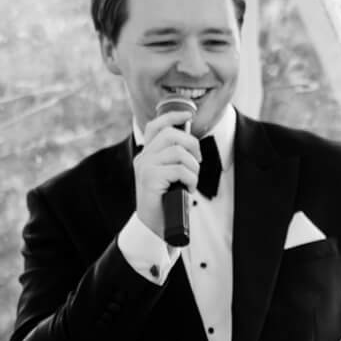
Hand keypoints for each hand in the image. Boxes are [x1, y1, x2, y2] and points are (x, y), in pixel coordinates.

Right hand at [132, 107, 200, 236]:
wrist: (154, 225)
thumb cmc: (166, 201)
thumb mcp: (170, 176)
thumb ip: (174, 160)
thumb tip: (192, 145)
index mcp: (147, 155)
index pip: (156, 126)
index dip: (173, 116)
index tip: (189, 114)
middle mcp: (143, 158)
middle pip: (172, 135)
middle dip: (192, 146)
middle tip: (197, 162)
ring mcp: (145, 167)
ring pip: (179, 153)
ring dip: (193, 168)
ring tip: (190, 182)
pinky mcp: (150, 178)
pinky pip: (180, 170)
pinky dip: (191, 180)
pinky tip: (187, 189)